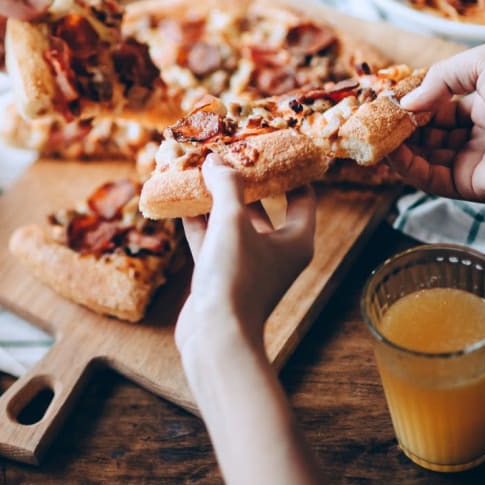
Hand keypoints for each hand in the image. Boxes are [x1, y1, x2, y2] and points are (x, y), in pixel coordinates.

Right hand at [175, 158, 315, 355]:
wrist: (215, 335)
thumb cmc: (236, 278)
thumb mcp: (233, 222)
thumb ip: (226, 186)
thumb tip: (216, 160)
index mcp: (295, 240)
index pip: (303, 197)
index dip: (290, 171)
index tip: (273, 148)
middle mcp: (275, 252)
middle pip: (263, 207)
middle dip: (243, 182)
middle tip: (228, 155)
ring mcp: (246, 264)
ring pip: (232, 223)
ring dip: (216, 199)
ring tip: (200, 172)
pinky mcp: (220, 275)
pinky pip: (210, 239)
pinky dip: (198, 221)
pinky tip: (181, 200)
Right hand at [389, 44, 484, 203]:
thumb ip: (442, 75)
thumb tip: (408, 102)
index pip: (438, 107)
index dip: (413, 103)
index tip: (387, 100)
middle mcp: (478, 135)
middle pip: (427, 133)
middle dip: (400, 126)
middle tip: (374, 119)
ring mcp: (472, 162)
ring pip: (423, 156)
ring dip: (397, 146)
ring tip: (375, 134)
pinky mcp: (467, 185)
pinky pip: (428, 177)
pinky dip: (405, 166)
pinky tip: (389, 152)